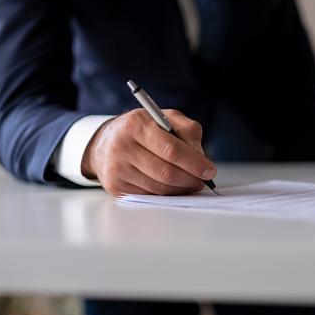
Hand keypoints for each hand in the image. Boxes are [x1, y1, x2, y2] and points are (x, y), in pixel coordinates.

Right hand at [81, 109, 215, 195]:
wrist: (105, 142)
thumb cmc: (141, 129)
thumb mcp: (165, 118)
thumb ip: (187, 130)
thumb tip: (200, 156)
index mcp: (137, 124)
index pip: (171, 150)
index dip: (194, 163)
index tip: (209, 171)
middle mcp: (122, 146)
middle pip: (166, 173)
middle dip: (190, 179)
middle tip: (202, 181)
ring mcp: (117, 168)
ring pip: (159, 188)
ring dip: (180, 189)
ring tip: (190, 183)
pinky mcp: (115, 186)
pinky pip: (149, 195)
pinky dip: (165, 193)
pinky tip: (172, 186)